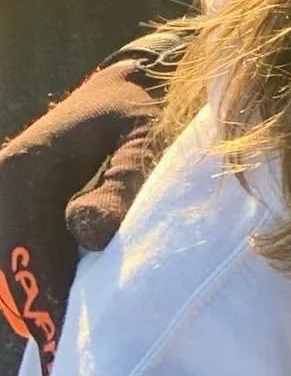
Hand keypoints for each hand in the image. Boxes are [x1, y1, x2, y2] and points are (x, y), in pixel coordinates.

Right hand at [0, 29, 181, 372]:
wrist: (131, 81)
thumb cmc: (142, 107)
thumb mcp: (143, 136)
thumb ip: (123, 180)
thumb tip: (90, 233)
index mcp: (23, 170)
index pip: (25, 250)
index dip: (45, 295)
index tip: (66, 334)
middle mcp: (4, 185)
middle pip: (12, 265)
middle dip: (40, 303)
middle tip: (68, 343)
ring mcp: (7, 196)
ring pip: (13, 263)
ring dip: (40, 292)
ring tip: (69, 330)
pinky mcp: (19, 205)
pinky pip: (24, 250)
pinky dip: (43, 274)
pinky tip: (69, 298)